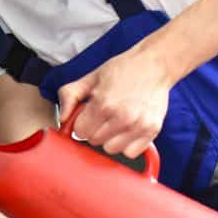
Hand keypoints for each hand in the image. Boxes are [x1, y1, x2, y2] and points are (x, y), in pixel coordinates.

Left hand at [56, 47, 173, 158]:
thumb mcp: (90, 78)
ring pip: (111, 149)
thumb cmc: (123, 69)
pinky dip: (127, 144)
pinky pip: (131, 153)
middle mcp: (122, 117)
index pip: (80, 131)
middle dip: (95, 130)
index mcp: (103, 104)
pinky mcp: (152, 130)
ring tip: (115, 122)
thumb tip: (62, 118)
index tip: (89, 115)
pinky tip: (127, 130)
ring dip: (110, 139)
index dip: (82, 123)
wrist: (154, 64)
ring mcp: (138, 125)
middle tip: (104, 116)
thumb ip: (69, 96)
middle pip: (95, 141)